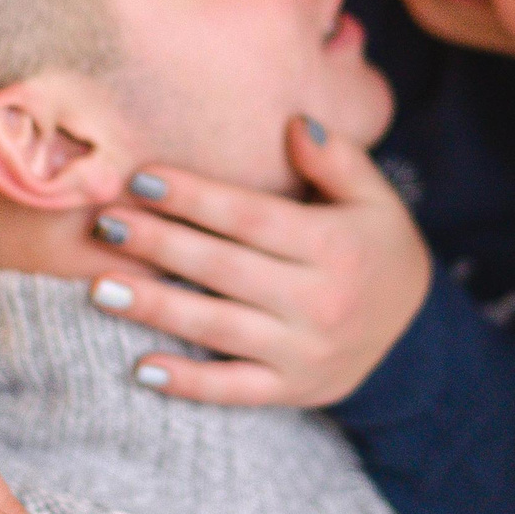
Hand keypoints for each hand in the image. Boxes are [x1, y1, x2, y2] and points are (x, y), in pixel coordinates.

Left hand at [86, 116, 432, 405]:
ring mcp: (304, 352)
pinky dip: (188, 383)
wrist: (414, 336)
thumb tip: (294, 123)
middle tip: (106, 224)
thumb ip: (337, 159)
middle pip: (224, 268)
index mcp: (334, 246)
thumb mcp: (374, 198)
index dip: (194, 197)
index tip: (140, 178)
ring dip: (155, 308)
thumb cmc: (376, 250)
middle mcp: (319, 301)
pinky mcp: (291, 390)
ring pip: (218, 328)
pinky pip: (233, 389)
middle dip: (160, 244)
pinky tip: (141, 368)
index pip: (250, 217)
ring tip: (100, 287)